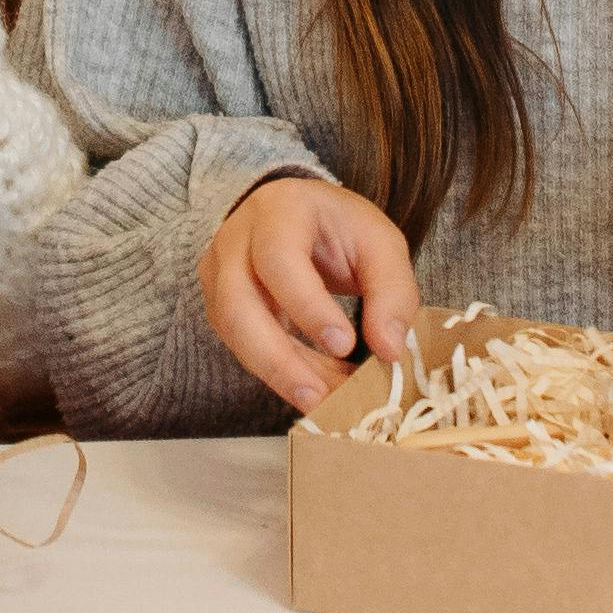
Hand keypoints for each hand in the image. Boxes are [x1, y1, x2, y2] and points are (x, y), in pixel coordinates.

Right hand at [199, 175, 419, 412]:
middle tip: (322, 397)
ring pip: (233, 334)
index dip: (307, 306)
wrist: (299, 214)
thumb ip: (392, 293)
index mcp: (279, 210)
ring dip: (279, 374)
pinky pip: (241, 347)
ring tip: (325, 401)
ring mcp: (219, 272)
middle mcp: (235, 238)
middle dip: (279, 360)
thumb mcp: (380, 244)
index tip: (345, 345)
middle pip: (238, 305)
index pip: (279, 259)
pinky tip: (315, 385)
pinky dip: (280, 372)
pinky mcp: (219, 304)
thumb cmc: (340, 228)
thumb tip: (389, 351)